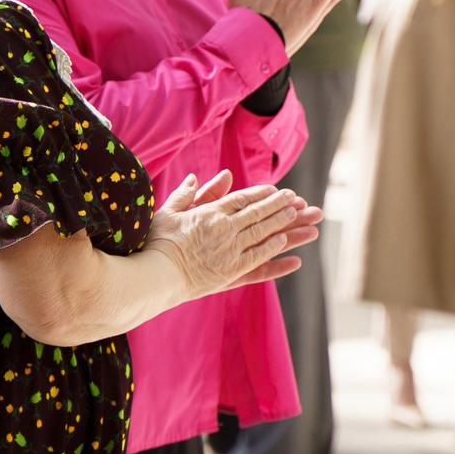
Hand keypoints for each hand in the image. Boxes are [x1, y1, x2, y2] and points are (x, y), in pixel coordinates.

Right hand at [147, 169, 322, 299]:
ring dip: (282, 223)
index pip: (241, 199)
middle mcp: (224, 229)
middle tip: (295, 198)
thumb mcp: (167, 213)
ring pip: (262, 233)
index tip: (275, 189)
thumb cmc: (156, 243)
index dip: (260, 194)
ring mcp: (229, 251)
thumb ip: (185, 195)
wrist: (155, 276)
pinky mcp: (231, 272)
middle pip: (257, 213)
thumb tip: (194, 177)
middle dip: (278, 205)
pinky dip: (272, 249)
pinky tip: (284, 242)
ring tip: (299, 215)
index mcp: (209, 214)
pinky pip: (257, 258)